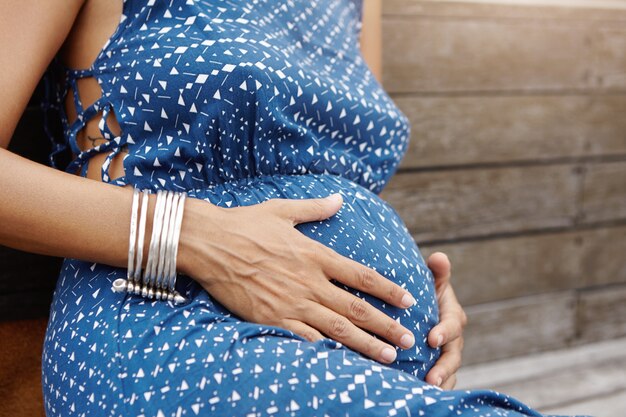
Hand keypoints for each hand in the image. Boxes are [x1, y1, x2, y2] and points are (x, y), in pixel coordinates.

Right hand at [178, 193, 417, 364]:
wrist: (210, 242)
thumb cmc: (245, 224)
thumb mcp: (283, 210)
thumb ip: (315, 208)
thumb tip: (339, 199)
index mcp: (315, 255)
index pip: (362, 275)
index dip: (388, 289)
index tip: (409, 300)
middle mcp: (309, 281)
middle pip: (356, 308)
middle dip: (387, 325)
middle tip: (410, 339)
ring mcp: (291, 302)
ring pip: (337, 328)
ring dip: (366, 343)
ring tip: (389, 356)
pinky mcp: (272, 318)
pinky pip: (305, 339)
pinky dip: (327, 351)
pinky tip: (343, 362)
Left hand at [424, 252, 467, 388]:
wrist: (420, 309)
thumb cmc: (425, 291)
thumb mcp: (432, 280)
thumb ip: (437, 272)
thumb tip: (439, 257)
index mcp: (452, 315)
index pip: (452, 325)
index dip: (444, 331)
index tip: (432, 338)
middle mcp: (452, 338)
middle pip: (452, 355)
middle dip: (444, 367)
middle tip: (432, 377)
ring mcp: (445, 355)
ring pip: (448, 372)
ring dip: (440, 382)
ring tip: (428, 391)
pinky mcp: (436, 367)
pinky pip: (439, 382)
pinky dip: (433, 390)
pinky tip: (419, 397)